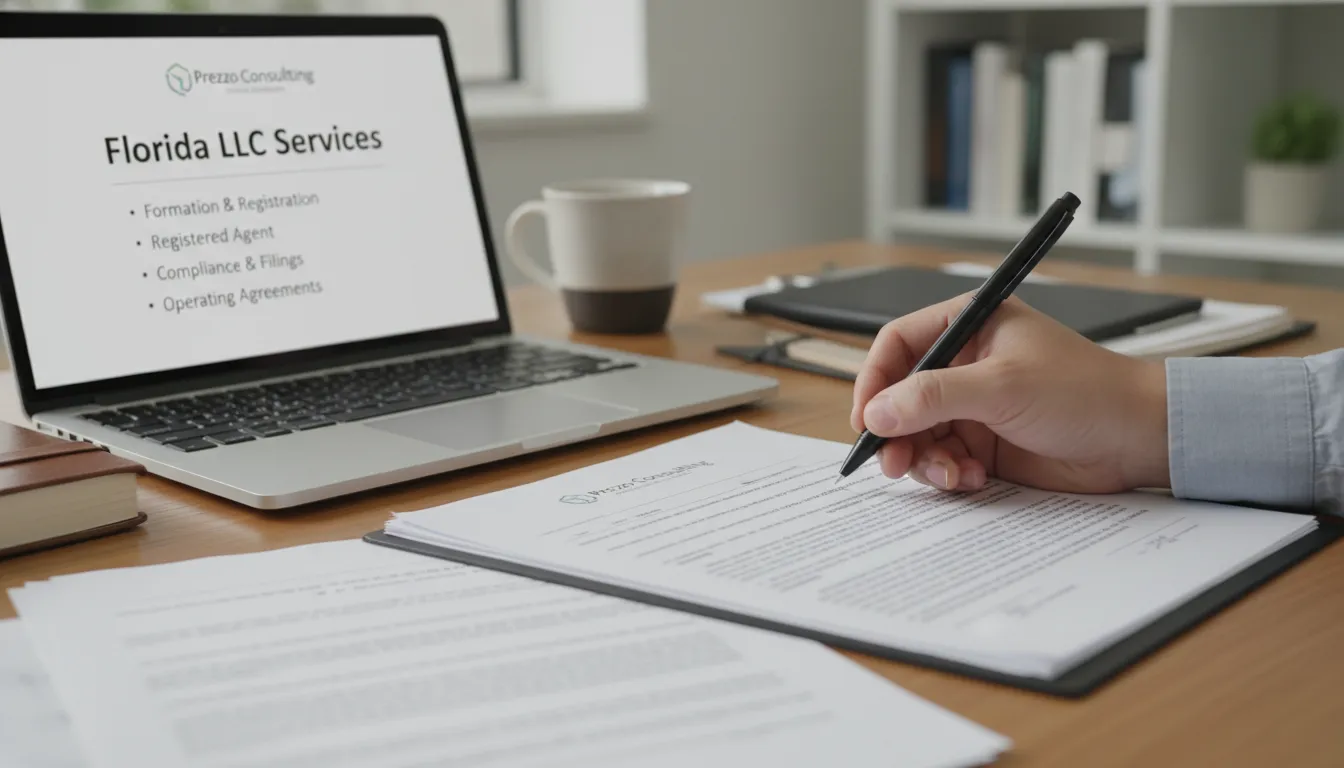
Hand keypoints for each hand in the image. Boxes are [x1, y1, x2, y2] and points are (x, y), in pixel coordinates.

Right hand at [849, 294, 1169, 493]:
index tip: (866, 417)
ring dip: (924, 460)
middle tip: (894, 462)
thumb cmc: (1086, 391)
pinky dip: (948, 474)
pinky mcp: (984, 444)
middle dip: (895, 432)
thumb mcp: (1002, 386)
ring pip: (917, 435)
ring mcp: (973, 406)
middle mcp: (965, 365)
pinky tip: (972, 480)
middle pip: (900, 396)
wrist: (1136, 439)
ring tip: (949, 474)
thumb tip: (879, 411)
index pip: (897, 345)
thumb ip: (934, 396)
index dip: (874, 380)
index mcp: (968, 326)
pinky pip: (942, 461)